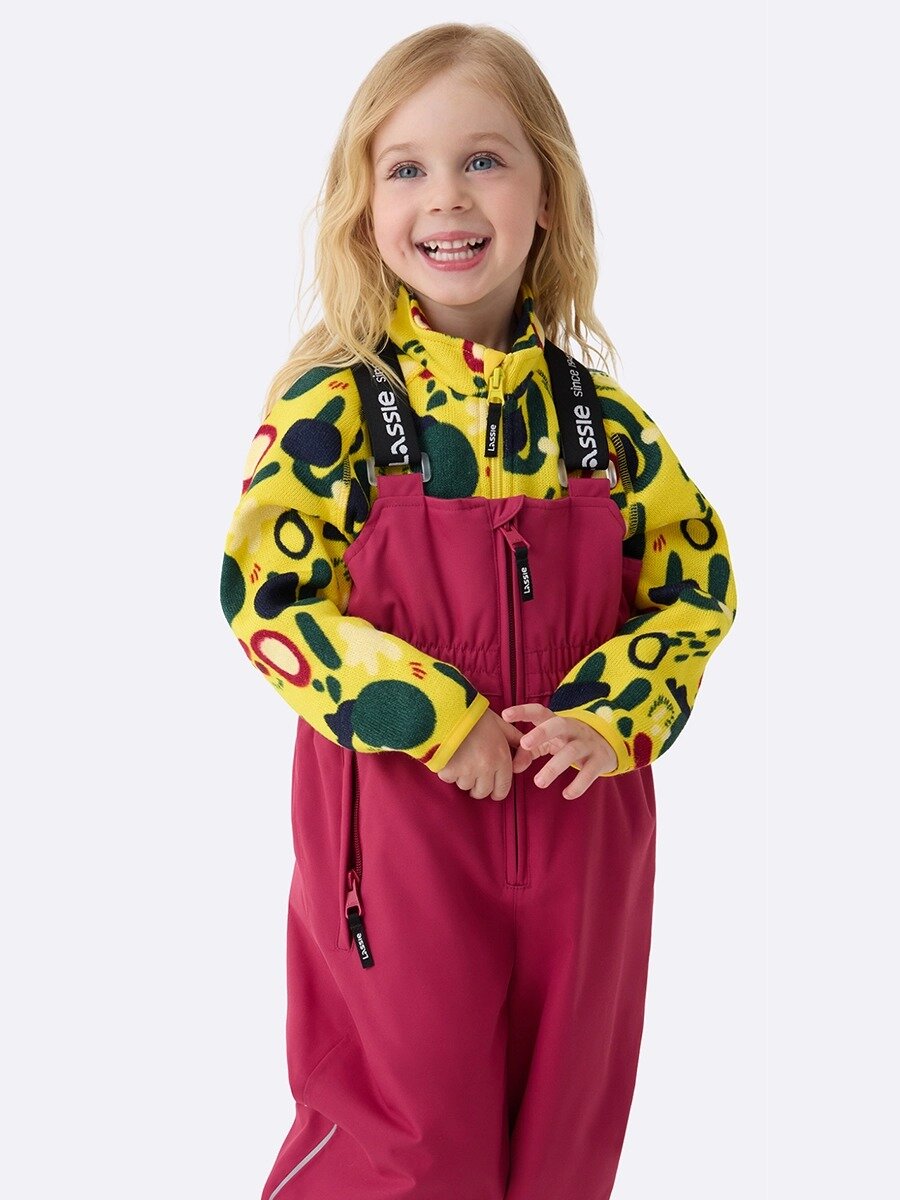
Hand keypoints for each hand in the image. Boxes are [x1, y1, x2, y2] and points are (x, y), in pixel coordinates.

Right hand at [437, 708, 523, 801]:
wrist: (449, 708)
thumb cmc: (475, 715)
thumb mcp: (500, 723)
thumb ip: (514, 738)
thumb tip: (525, 749)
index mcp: (501, 757)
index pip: (503, 788)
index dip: (497, 792)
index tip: (492, 791)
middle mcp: (486, 768)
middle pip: (483, 792)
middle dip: (478, 788)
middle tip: (473, 778)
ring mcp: (467, 771)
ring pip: (465, 786)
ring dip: (462, 778)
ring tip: (460, 761)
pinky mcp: (449, 770)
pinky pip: (449, 779)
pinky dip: (448, 772)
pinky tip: (448, 757)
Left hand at [501, 704, 617, 798]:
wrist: (609, 742)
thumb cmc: (569, 741)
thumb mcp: (550, 742)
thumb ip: (529, 752)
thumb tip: (513, 767)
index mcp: (557, 721)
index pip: (539, 712)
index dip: (523, 712)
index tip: (505, 715)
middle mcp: (573, 729)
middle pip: (558, 724)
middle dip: (541, 732)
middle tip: (525, 743)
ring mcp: (588, 743)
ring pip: (572, 751)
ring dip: (554, 767)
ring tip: (539, 782)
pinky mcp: (600, 760)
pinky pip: (590, 772)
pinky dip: (579, 784)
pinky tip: (567, 794)